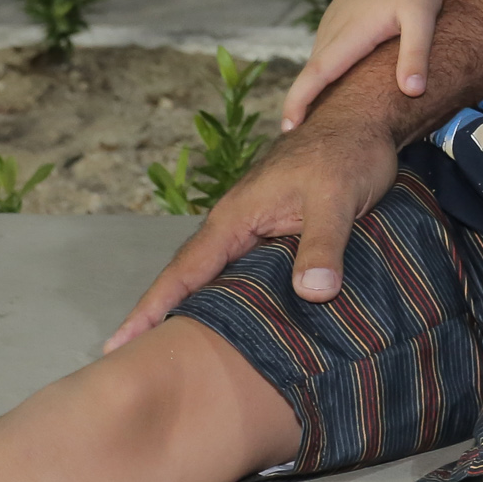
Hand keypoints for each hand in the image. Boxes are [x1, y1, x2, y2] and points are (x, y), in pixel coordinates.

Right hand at [107, 97, 401, 350]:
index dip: (152, 309)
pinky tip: (235, 319)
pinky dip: (229, 294)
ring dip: (194, 306)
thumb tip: (312, 293)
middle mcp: (236, 222)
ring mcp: (254, 224)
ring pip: (216, 273)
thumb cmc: (347, 152)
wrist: (362, 118)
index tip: (120, 344)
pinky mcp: (275, 227)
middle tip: (133, 362)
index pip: (184, 271)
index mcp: (236, 216)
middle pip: (189, 276)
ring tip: (174, 351)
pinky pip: (241, 268)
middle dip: (159, 316)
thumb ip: (323, 244)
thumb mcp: (337, 198)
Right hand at [284, 0, 445, 129]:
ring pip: (317, 62)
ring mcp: (333, 21)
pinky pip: (324, 50)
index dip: (300, 102)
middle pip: (311, 74)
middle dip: (300, 105)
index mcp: (350, 35)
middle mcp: (334, 29)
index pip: (317, 75)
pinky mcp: (339, 16)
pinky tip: (327, 87)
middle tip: (295, 141)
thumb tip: (411, 92)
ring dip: (310, 89)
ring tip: (309, 122)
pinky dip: (320, 72)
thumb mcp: (422, 17)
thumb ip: (416, 54)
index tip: (287, 128)